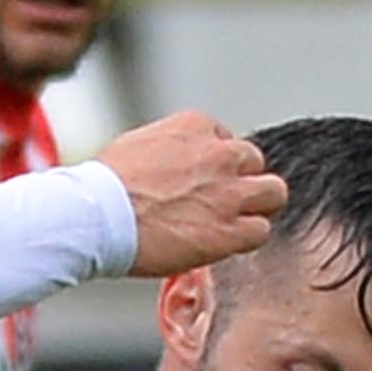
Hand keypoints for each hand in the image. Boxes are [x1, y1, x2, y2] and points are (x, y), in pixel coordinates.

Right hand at [98, 111, 286, 277]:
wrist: (98, 215)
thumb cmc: (105, 186)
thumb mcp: (141, 144)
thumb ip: (171, 150)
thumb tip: (173, 166)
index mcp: (197, 126)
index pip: (226, 141)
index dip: (216, 166)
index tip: (202, 183)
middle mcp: (220, 154)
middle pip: (254, 162)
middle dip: (243, 180)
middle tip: (225, 202)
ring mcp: (228, 192)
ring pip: (273, 193)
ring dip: (258, 207)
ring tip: (236, 223)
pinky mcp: (228, 230)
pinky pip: (261, 231)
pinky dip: (247, 237)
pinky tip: (226, 243)